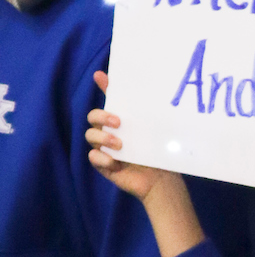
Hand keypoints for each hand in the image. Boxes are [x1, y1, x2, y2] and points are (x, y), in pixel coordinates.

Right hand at [87, 71, 205, 256]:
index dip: (102, 86)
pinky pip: (92, 157)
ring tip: (120, 145)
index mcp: (121, 121)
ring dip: (102, 138)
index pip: (110, 99)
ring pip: (90, 135)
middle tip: (119, 123)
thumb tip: (157, 91)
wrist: (161, 180)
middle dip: (102, 116)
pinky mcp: (104, 164)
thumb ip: (152, 115)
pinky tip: (114, 162)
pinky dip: (101, 158)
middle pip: (93, 116)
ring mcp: (105, 148)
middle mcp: (110, 132)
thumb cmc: (159, 154)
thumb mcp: (157, 131)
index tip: (99, 75)